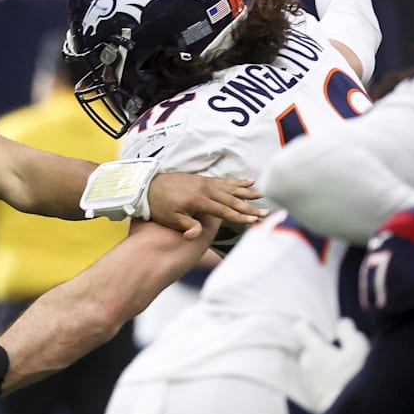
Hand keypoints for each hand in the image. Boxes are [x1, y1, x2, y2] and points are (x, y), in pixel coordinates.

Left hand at [147, 174, 265, 239]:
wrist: (147, 185)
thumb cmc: (158, 204)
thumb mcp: (170, 219)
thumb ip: (187, 226)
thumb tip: (196, 235)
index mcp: (199, 201)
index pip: (224, 210)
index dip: (240, 216)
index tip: (254, 220)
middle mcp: (205, 190)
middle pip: (232, 199)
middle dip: (249, 206)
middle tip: (266, 211)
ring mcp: (204, 182)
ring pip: (230, 187)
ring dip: (246, 191)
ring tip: (261, 193)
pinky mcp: (202, 178)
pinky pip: (223, 180)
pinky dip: (236, 181)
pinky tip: (246, 180)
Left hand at [294, 318, 369, 412]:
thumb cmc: (356, 378)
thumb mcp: (358, 350)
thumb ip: (349, 334)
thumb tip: (343, 323)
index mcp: (316, 351)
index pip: (301, 331)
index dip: (304, 326)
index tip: (306, 323)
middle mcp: (307, 365)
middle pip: (308, 352)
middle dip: (318, 351)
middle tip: (334, 354)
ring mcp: (308, 383)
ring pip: (311, 369)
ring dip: (320, 368)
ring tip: (339, 372)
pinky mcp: (313, 399)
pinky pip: (316, 385)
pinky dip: (323, 383)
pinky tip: (338, 386)